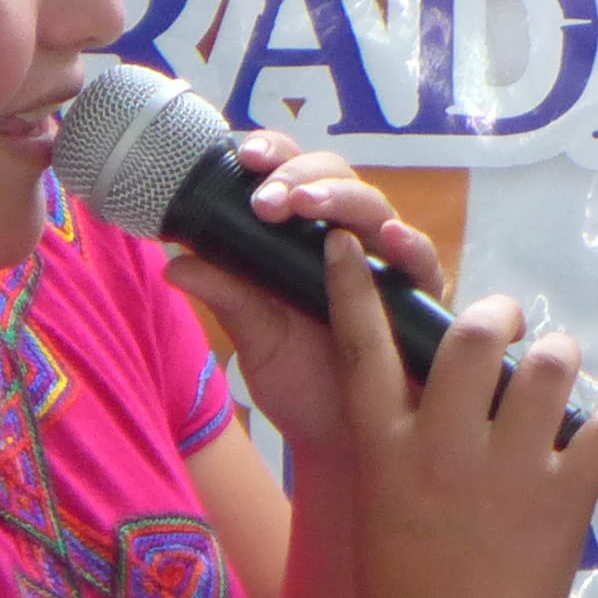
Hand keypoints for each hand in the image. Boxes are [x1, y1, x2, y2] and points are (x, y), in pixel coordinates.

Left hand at [155, 130, 445, 448]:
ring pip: (376, 207)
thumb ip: (226, 295)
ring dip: (341, 199)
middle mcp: (350, 240)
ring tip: (307, 206)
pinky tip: (388, 238)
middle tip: (268, 199)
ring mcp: (388, 265)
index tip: (244, 157)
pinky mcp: (423, 298)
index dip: (275, 154)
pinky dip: (410, 245)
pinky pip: (424, 262)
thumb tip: (172, 262)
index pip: (295, 174)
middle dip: (301, 177)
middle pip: (337, 177)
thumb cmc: (301, 384)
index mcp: (304, 236)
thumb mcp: (255, 337)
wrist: (339, 443)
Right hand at [311, 229, 597, 597]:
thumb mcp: (380, 507)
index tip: (349, 246)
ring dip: (560, 353)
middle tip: (510, 323)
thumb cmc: (402, 597)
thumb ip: (401, 448)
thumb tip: (431, 403)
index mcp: (384, 449)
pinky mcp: (560, 503)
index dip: (353, 288)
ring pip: (546, 367)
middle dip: (498, 315)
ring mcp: (504, 474)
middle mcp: (442, 449)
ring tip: (563, 363)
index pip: (363, 347)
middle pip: (470, 336)